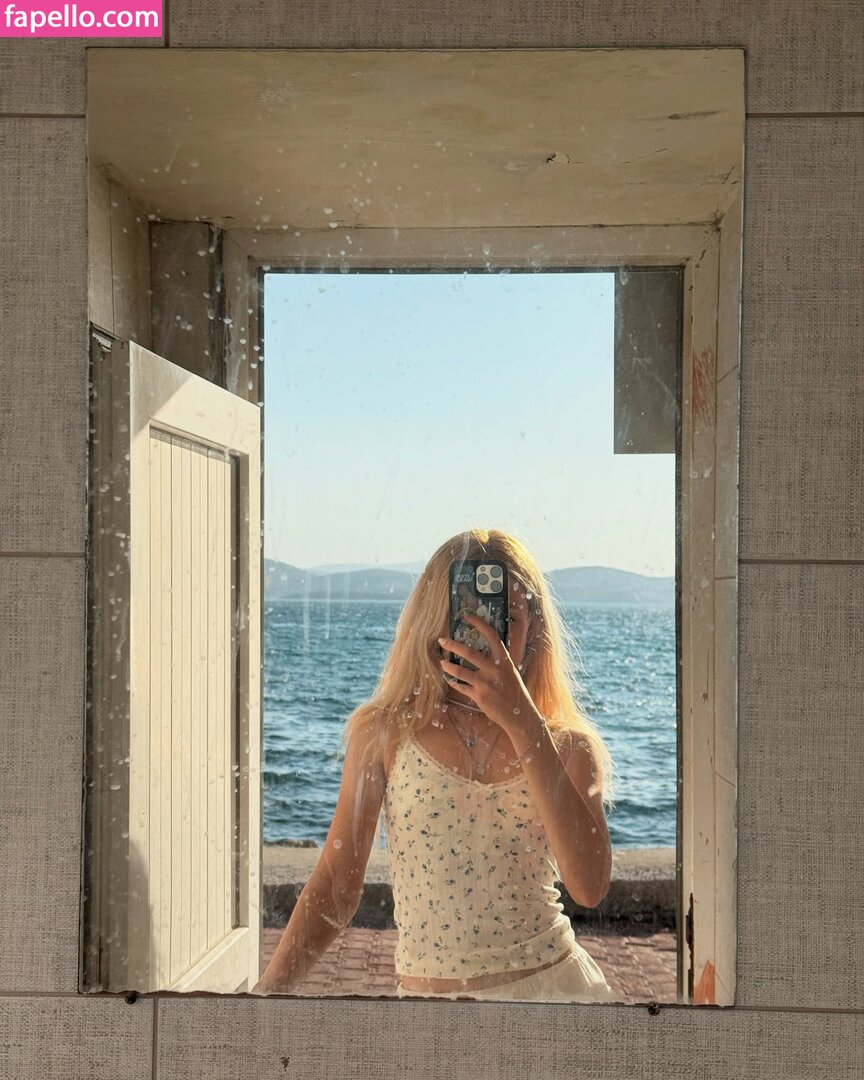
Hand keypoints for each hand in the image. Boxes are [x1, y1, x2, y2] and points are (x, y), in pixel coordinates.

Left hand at [438, 613, 542, 734]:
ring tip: (441, 662)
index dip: (479, 624)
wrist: (519, 715)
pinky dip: (453, 682)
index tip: (467, 616)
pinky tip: (449, 679)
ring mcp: (485, 683)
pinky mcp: (479, 696)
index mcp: (504, 660)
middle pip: (469, 652)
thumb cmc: (515, 692)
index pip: (491, 636)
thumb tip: (485, 649)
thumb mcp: (510, 672)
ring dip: (447, 665)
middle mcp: (494, 669)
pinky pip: (461, 686)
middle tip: (441, 641)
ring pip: (460, 670)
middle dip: (452, 645)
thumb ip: (498, 661)